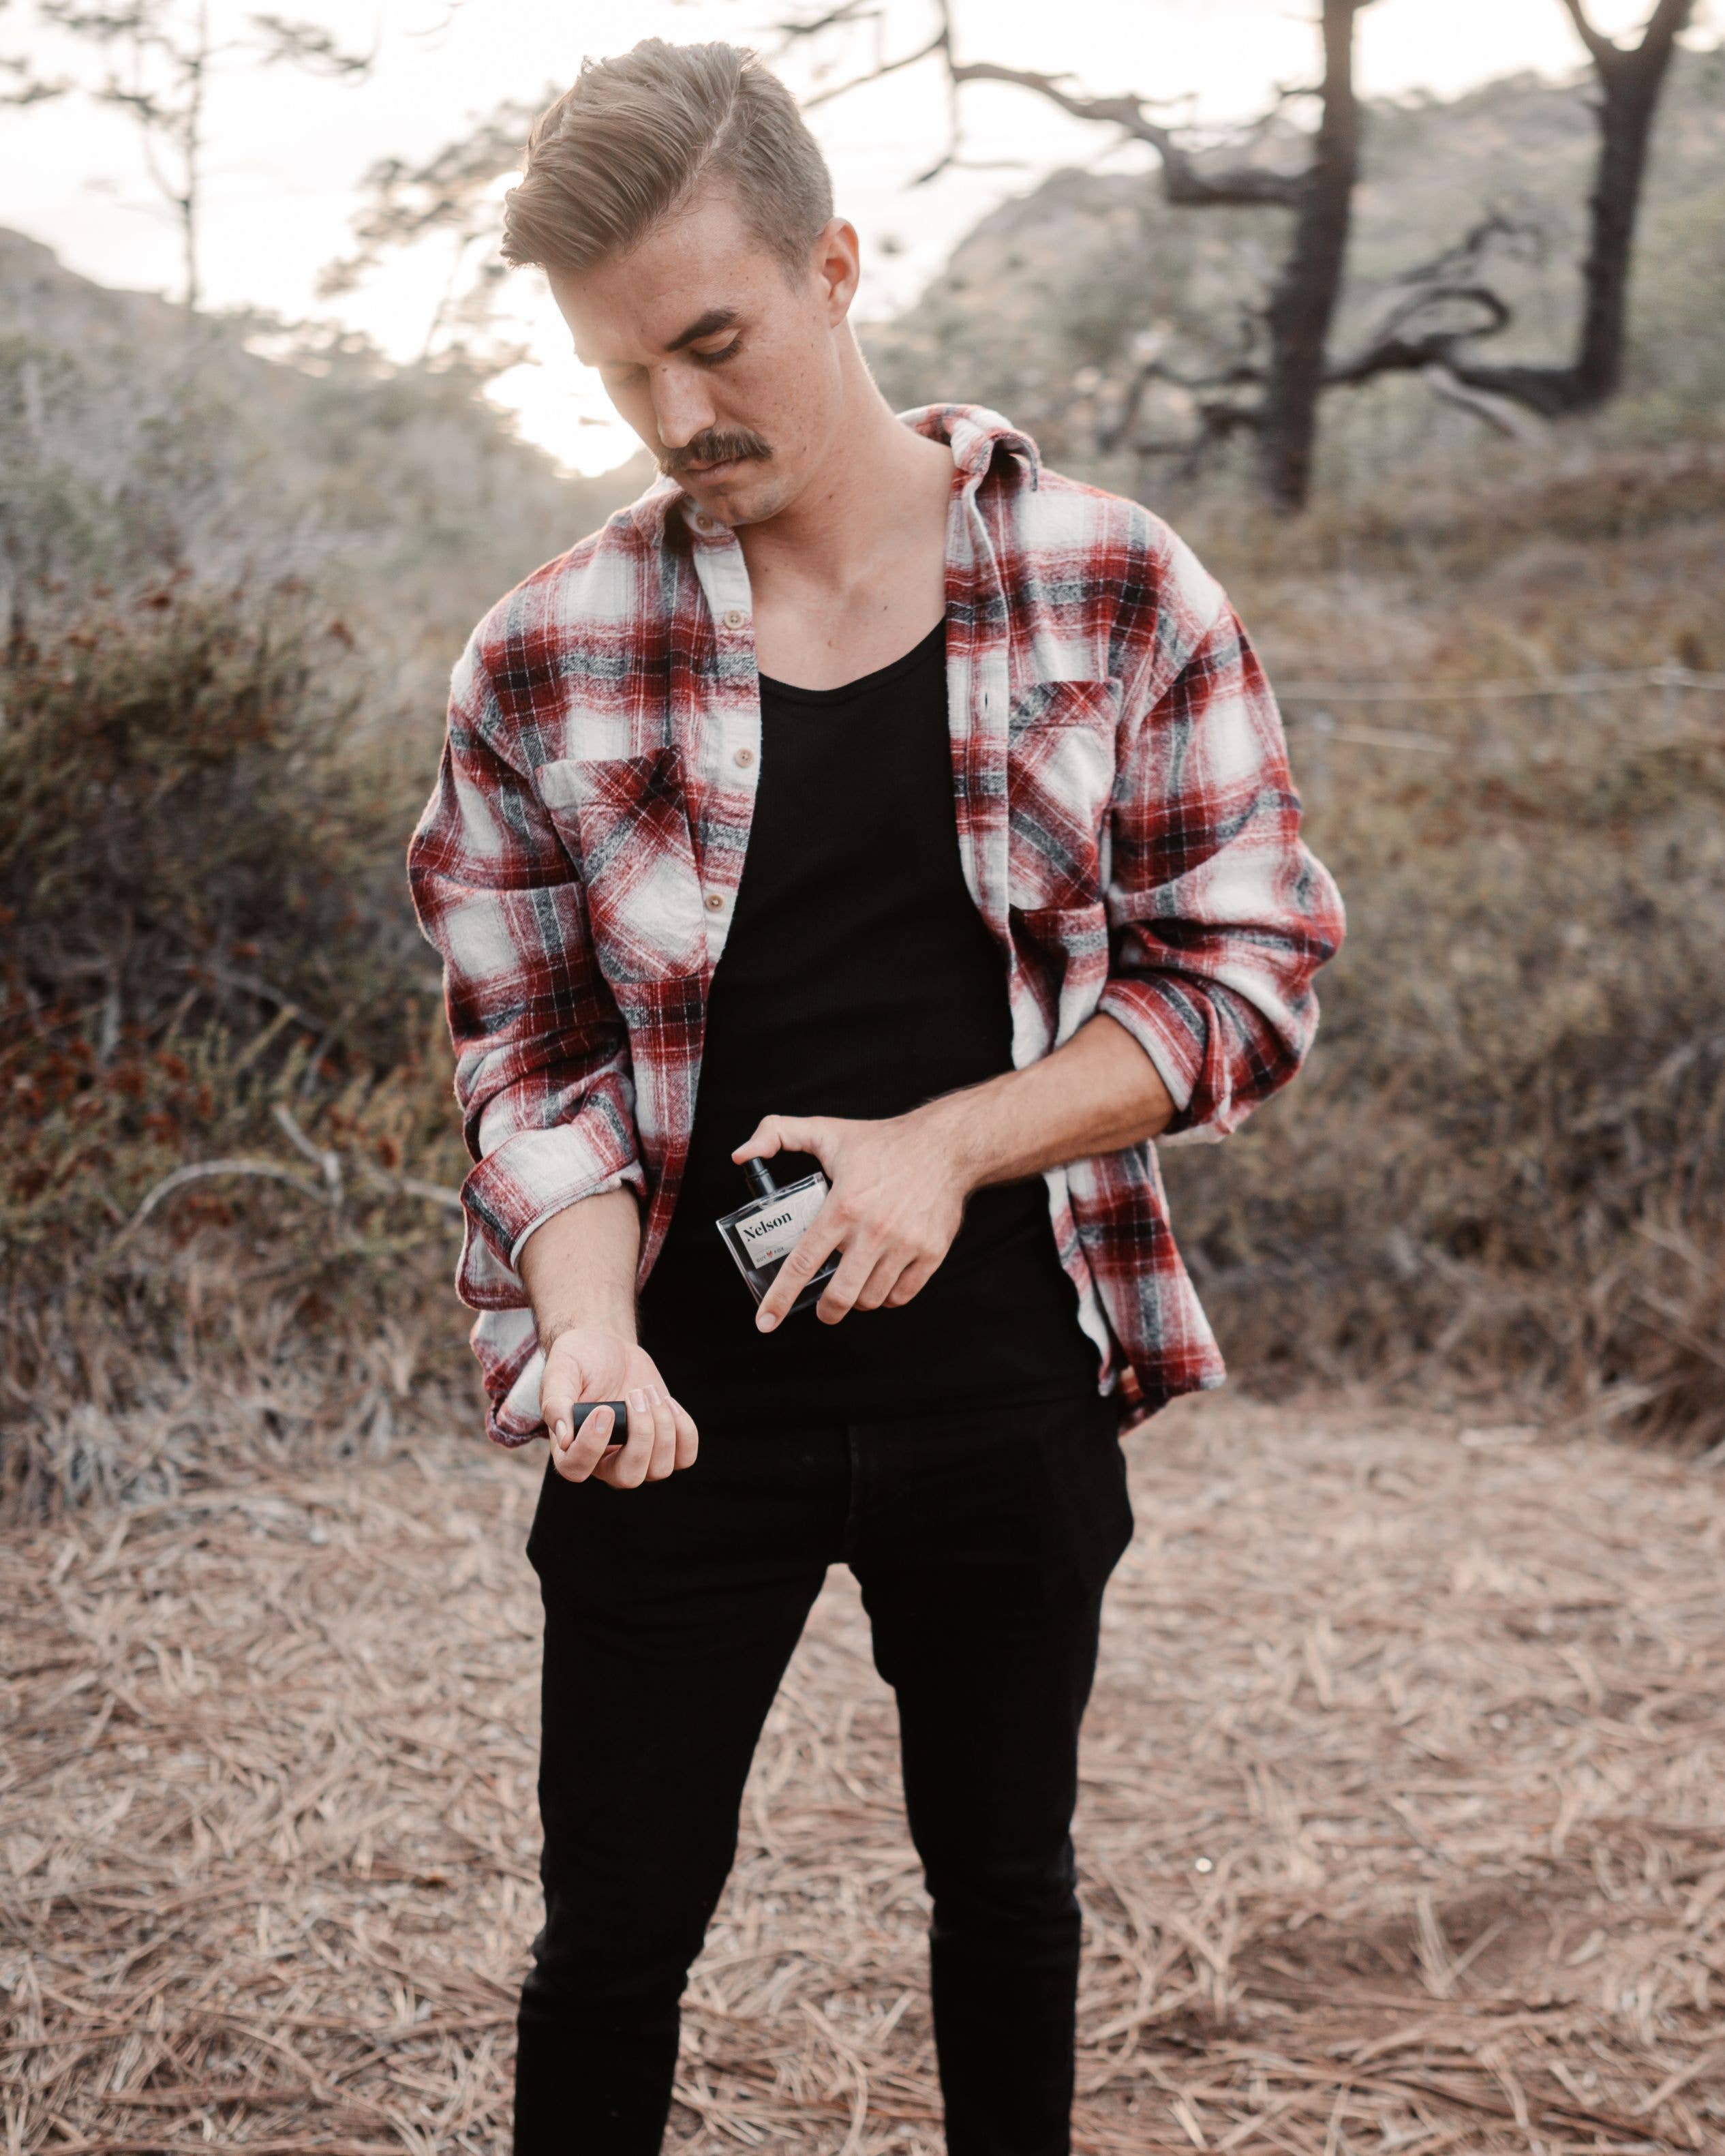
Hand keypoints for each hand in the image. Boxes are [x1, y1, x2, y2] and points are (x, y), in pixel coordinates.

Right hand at [539, 1326, 697, 1487]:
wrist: (607, 1347)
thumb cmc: (578, 1360)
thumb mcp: (560, 1372)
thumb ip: (557, 1403)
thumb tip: (564, 1438)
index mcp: (571, 1448)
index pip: (577, 1469)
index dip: (592, 1445)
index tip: (604, 1409)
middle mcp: (604, 1461)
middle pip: (629, 1477)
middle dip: (641, 1436)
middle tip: (635, 1395)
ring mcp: (637, 1457)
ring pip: (660, 1469)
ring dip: (662, 1426)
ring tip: (646, 1391)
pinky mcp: (663, 1446)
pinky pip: (684, 1458)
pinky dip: (684, 1431)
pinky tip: (666, 1402)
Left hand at [733, 1107, 969, 1331]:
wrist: (946, 1146)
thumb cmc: (882, 1141)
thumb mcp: (825, 1130)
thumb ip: (776, 1134)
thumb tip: (740, 1156)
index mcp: (842, 1206)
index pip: (802, 1264)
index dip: (780, 1299)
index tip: (766, 1321)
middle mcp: (873, 1230)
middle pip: (840, 1296)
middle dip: (826, 1311)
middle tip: (822, 1308)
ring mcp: (905, 1245)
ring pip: (871, 1299)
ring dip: (857, 1301)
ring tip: (854, 1285)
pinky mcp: (931, 1254)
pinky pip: (902, 1296)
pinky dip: (887, 1298)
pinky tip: (881, 1282)